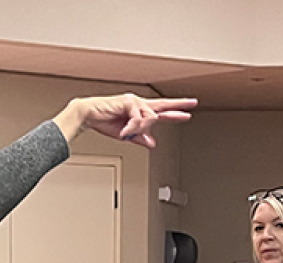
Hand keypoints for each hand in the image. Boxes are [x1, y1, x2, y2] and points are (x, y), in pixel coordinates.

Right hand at [54, 94, 196, 147]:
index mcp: (140, 111)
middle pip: (163, 106)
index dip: (175, 112)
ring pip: (150, 119)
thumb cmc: (106, 122)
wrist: (89, 116)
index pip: (161, 111)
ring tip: (126, 132)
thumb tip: (153, 142)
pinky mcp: (129, 101)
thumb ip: (141, 138)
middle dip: (178, 106)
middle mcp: (140, 104)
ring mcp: (135, 101)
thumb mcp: (127, 135)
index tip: (187, 112)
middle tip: (193, 103)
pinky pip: (139, 120)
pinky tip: (124, 130)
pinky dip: (132, 128)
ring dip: (139, 129)